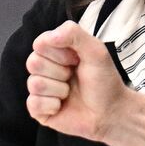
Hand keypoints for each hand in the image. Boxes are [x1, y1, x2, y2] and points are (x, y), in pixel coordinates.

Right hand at [25, 22, 144, 145]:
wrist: (111, 112)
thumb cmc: (104, 81)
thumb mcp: (96, 51)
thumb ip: (74, 34)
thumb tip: (50, 36)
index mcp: (56, 52)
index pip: (40, 44)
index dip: (59, 53)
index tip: (76, 60)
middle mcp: (45, 69)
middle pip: (33, 62)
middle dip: (59, 72)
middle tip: (73, 77)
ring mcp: (40, 89)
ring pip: (34, 83)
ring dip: (59, 89)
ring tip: (70, 93)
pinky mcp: (38, 109)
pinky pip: (34, 103)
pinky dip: (52, 105)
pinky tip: (62, 106)